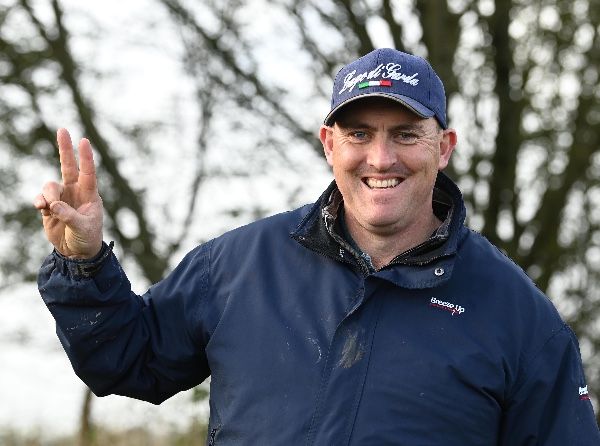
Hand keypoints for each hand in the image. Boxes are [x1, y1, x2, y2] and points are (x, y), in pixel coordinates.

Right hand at [34, 128, 103, 258]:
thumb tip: (54, 205)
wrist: (77, 253)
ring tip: (49, 207)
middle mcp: (76, 192)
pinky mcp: (50, 207)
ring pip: (50, 185)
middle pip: (69, 166)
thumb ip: (69, 215)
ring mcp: (62, 198)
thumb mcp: (83, 228)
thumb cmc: (88, 238)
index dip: (85, 157)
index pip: (88, 172)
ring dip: (48, 194)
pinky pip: (41, 198)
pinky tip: (42, 208)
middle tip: (63, 129)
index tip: (84, 140)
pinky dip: (39, 201)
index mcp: (90, 195)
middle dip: (65, 149)